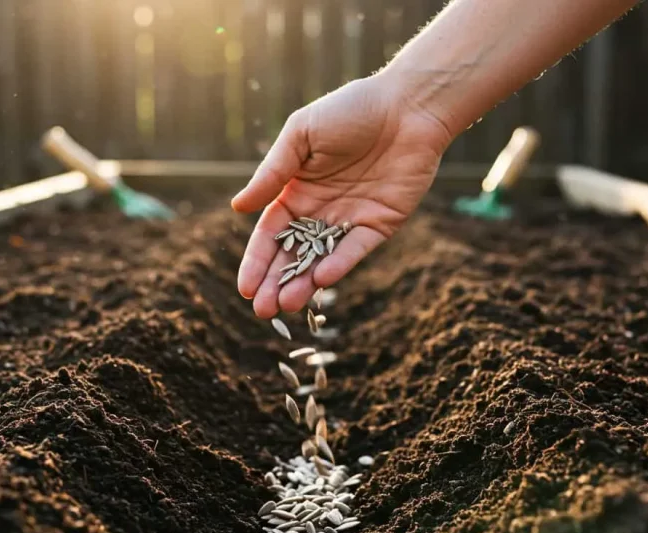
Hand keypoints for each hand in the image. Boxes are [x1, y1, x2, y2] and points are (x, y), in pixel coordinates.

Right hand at [231, 74, 452, 317]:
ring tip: (287, 305)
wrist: (409, 106)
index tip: (244, 289)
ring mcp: (350, 220)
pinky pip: (356, 249)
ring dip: (304, 283)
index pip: (270, 234)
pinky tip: (323, 279)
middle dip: (276, 283)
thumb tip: (238, 206)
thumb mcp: (302, 134)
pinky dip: (340, 264)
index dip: (256, 262)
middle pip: (292, 255)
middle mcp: (320, 210)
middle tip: (262, 310)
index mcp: (295, 190)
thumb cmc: (351, 110)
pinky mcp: (380, 224)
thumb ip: (273, 172)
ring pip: (322, 259)